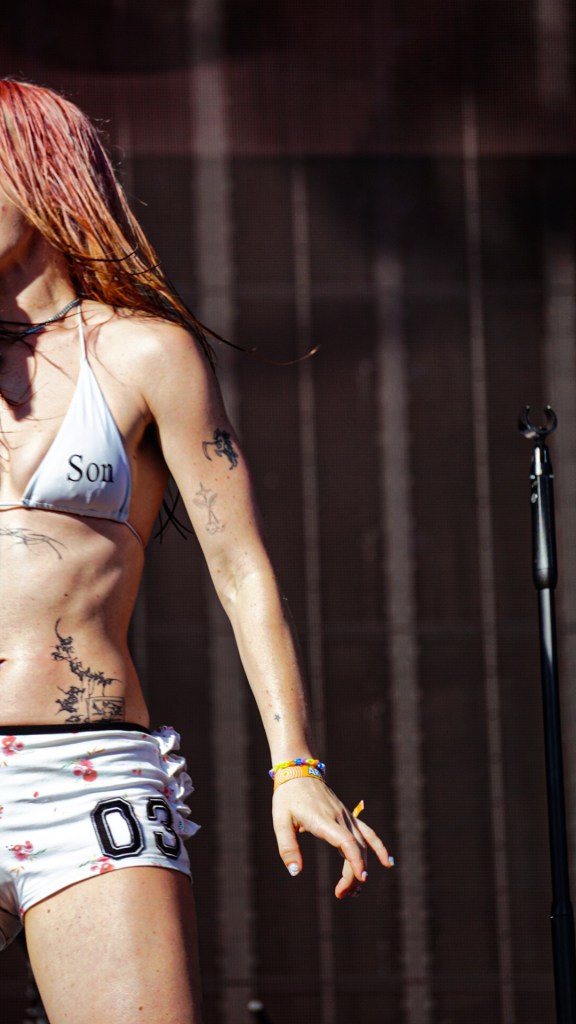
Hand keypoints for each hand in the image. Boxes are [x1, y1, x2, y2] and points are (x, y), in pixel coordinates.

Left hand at [271, 778, 393, 898]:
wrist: (299, 772)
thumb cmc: (287, 797)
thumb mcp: (280, 822)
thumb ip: (287, 847)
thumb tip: (295, 872)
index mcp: (323, 820)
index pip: (346, 841)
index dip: (355, 860)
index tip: (360, 879)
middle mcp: (339, 818)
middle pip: (356, 848)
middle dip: (353, 874)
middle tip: (342, 894)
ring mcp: (346, 817)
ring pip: (363, 844)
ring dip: (362, 867)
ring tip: (355, 890)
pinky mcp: (348, 817)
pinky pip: (368, 833)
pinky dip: (379, 848)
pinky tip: (388, 863)